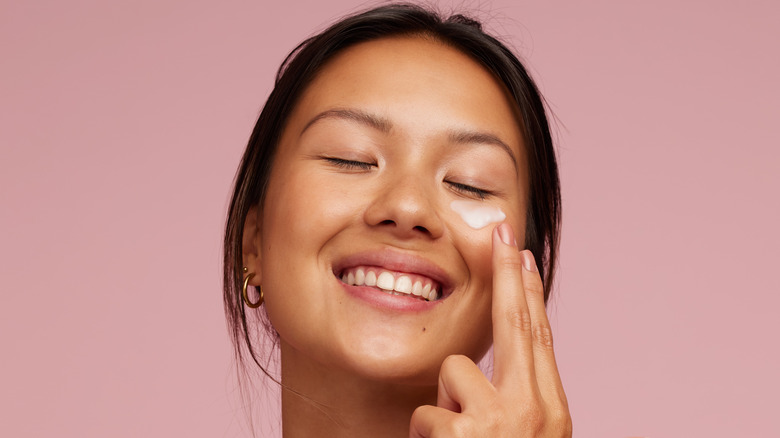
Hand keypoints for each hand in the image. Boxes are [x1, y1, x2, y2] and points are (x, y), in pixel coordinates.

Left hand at [409, 223, 571, 436]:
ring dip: (445, 403)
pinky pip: (425, 412)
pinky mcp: (461, 433)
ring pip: (453, 370)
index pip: (539, 339)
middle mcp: (532, 411)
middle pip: (515, 322)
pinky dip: (425, 435)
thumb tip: (482, 374)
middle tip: (502, 232)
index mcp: (552, 414)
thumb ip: (515, 404)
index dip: (531, 295)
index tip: (524, 258)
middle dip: (507, 272)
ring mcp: (497, 419)